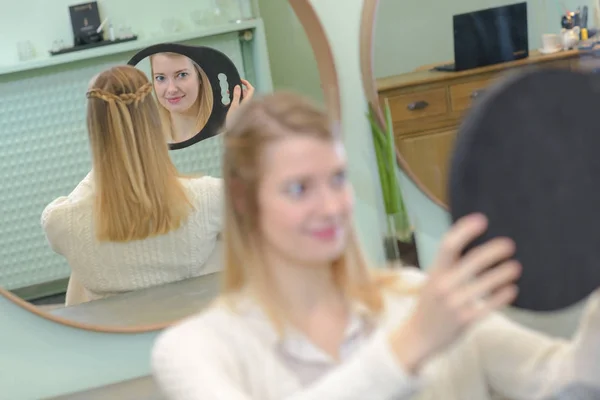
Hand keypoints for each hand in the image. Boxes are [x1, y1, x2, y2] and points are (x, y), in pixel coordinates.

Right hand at [226, 79, 254, 126]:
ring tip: (227, 95)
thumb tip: (238, 86)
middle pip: (246, 93)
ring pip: (241, 98)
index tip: (240, 80)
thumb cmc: (234, 121)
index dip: (246, 83)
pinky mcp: (241, 112)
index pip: (251, 89)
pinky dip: (234, 101)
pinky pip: (239, 104)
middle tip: (231, 88)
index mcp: (248, 102)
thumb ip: (237, 96)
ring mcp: (245, 108)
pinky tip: (227, 104)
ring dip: (235, 95)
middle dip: (238, 89)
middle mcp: (248, 105)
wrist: (233, 132)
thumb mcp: (234, 106)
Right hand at [391, 213, 520, 372]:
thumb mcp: (433, 280)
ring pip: (484, 284)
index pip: (448, 245)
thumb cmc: (430, 304)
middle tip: (509, 244)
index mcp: (435, 272)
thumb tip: (472, 242)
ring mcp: (454, 303)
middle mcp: (443, 285)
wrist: (418, 337)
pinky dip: (502, 296)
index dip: (465, 230)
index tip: (482, 220)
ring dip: (503, 273)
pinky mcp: (464, 320)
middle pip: (472, 261)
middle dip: (493, 251)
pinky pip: (489, 306)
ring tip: (515, 267)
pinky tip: (512, 289)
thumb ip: (449, 265)